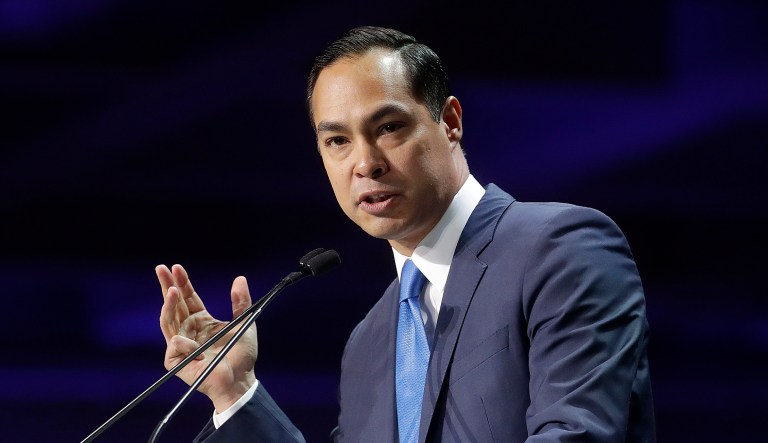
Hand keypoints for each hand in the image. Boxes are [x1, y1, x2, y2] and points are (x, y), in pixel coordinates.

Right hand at [156, 264, 257, 411]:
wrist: (240, 379)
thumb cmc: (241, 354)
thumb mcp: (244, 323)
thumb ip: (242, 302)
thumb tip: (240, 278)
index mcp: (202, 319)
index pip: (188, 297)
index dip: (183, 282)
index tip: (177, 267)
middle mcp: (188, 329)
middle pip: (173, 304)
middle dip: (167, 285)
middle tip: (161, 268)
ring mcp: (180, 344)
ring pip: (168, 320)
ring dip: (169, 305)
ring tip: (173, 291)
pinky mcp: (175, 361)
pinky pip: (175, 345)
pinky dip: (185, 342)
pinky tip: (197, 348)